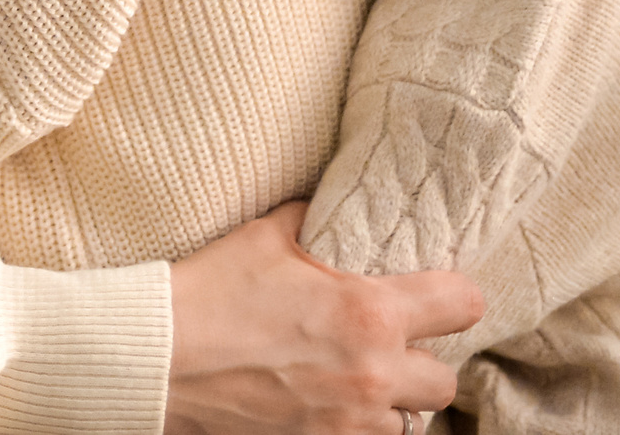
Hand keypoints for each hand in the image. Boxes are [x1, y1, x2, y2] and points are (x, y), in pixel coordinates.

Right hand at [163, 202, 482, 434]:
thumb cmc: (209, 292)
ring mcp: (347, 424)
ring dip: (391, 402)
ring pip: (408, 424)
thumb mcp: (265, 236)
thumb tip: (329, 207)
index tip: (439, 294)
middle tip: (391, 344)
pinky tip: (331, 405)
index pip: (463, 305)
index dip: (455, 296)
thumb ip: (313, 220)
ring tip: (358, 379)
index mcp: (368, 312)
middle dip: (422, 362)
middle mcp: (372, 374)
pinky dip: (356, 428)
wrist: (156, 359)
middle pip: (445, 382)